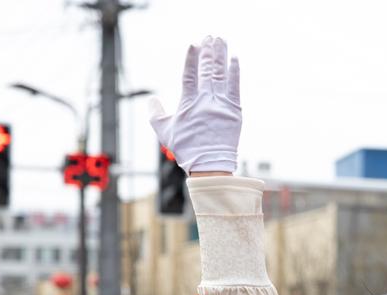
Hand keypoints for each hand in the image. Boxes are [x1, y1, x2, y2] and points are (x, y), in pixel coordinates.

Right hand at [149, 36, 241, 174]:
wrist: (211, 166)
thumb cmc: (186, 150)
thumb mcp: (164, 132)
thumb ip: (155, 114)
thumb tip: (151, 99)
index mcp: (188, 103)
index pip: (188, 75)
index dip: (191, 59)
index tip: (193, 44)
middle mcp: (205, 100)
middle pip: (207, 70)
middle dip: (208, 52)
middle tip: (210, 37)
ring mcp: (221, 104)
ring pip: (221, 74)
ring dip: (220, 56)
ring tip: (220, 41)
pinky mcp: (234, 111)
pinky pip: (235, 87)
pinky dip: (234, 72)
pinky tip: (234, 59)